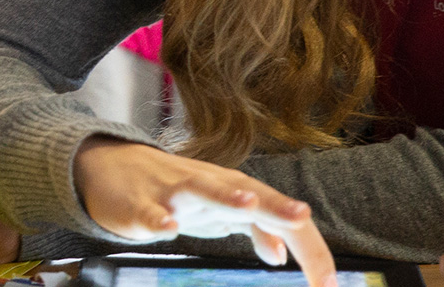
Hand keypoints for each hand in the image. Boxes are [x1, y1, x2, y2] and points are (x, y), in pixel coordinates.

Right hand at [74, 138, 335, 286]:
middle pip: (252, 194)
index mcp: (237, 191)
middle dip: (277, 206)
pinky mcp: (140, 203)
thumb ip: (255, 229)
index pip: (283, 217)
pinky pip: (150, 211)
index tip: (328, 283)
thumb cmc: (178, 192)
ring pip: (202, 189)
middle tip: (303, 217)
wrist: (114, 168)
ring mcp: (175, 192)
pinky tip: (168, 226)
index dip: (308, 247)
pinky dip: (159, 217)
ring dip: (224, 195)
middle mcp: (212, 185)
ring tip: (246, 203)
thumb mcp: (221, 213)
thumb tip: (281, 254)